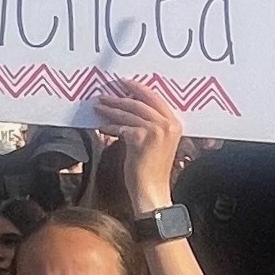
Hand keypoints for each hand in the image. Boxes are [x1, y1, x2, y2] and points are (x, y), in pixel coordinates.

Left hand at [90, 77, 185, 214]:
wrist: (152, 190)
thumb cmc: (152, 171)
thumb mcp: (157, 143)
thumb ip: (151, 125)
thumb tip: (129, 110)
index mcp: (175, 123)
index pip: (155, 98)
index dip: (138, 89)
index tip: (124, 83)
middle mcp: (168, 124)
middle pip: (140, 102)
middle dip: (120, 97)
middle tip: (104, 94)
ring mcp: (156, 130)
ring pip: (129, 113)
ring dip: (111, 109)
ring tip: (98, 106)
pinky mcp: (141, 138)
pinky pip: (122, 126)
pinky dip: (110, 127)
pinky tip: (101, 127)